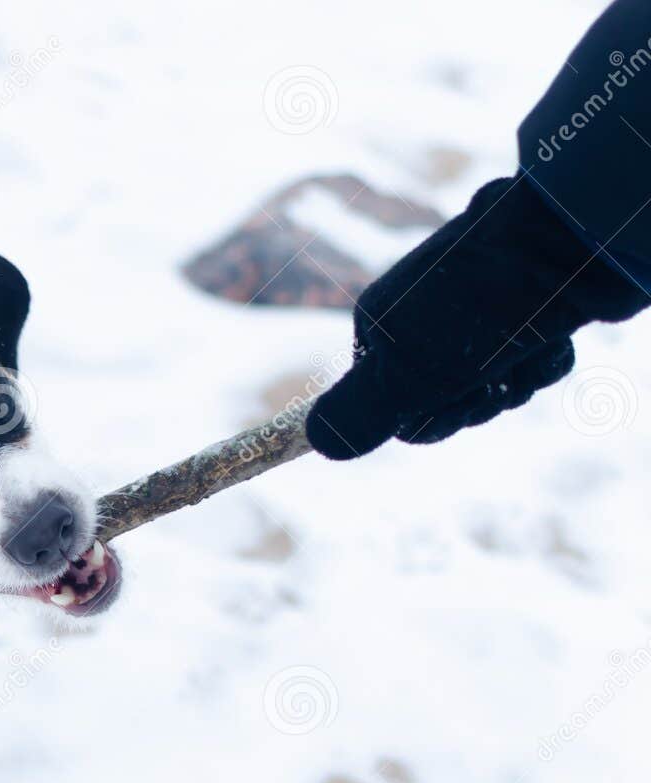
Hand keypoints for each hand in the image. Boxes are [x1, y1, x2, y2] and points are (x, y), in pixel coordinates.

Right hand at [306, 176, 646, 459]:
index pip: (392, 410)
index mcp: (380, 326)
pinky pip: (530, 355)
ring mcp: (477, 308)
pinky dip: (545, 358)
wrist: (569, 236)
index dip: (431, 421)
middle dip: (480, 402)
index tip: (459, 403)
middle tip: (499, 378)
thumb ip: (357, 414)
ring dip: (518, 379)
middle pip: (445, 398)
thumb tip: (318, 442)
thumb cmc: (480, 310)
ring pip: (494, 381)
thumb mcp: (405, 373)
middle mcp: (422, 316)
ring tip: (532, 349)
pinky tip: (554, 338)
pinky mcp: (527, 303)